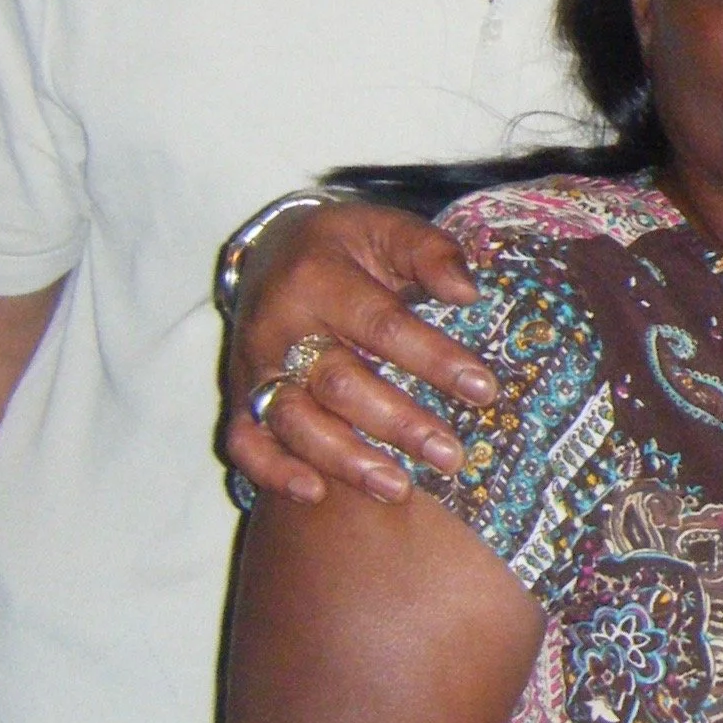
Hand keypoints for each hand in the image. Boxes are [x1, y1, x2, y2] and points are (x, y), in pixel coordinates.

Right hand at [221, 200, 489, 505]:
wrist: (271, 249)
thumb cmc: (346, 245)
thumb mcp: (389, 228)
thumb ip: (431, 252)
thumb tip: (468, 292)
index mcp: (319, 278)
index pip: (383, 326)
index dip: (434, 359)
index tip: (484, 390)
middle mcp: (279, 326)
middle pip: (339, 383)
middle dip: (398, 423)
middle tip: (450, 456)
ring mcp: (253, 365)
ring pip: (293, 420)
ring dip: (345, 459)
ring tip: (398, 488)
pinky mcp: (238, 396)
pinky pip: (244, 441)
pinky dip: (273, 471)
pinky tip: (316, 493)